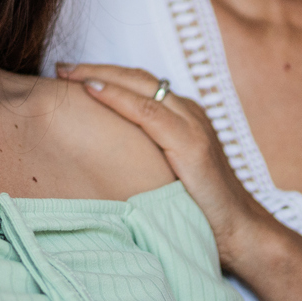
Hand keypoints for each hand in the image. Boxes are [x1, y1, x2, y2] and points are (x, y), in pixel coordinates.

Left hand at [56, 62, 279, 272]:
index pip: (138, 83)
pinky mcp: (191, 144)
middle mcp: (189, 112)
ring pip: (140, 86)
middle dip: (95, 68)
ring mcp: (192, 125)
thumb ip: (142, 154)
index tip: (69, 75)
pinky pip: (147, 111)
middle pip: (136, 77)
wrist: (241, 233)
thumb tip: (97, 152)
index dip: (104, 74)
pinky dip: (117, 97)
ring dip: (99, 75)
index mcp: (183, 117)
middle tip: (60, 68)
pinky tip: (91, 91)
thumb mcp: (165, 173)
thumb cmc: (200, 209)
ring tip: (66, 74)